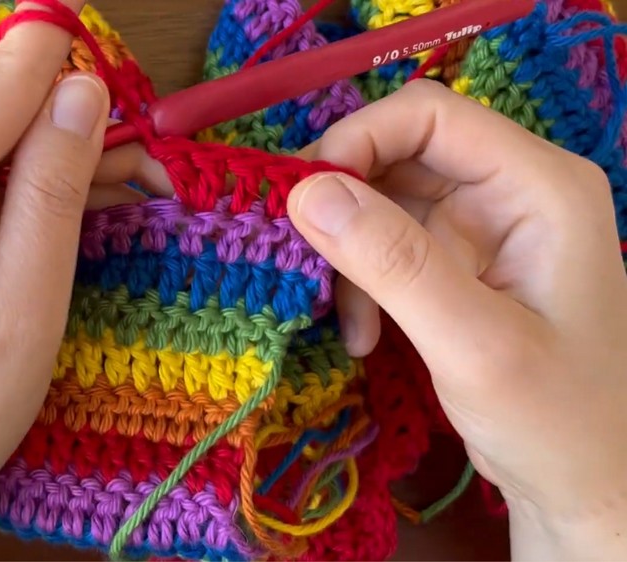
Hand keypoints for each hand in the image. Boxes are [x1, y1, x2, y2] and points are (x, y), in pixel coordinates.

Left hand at [0, 1, 145, 558]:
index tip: (139, 116)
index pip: (5, 81)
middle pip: (0, 118)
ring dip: (57, 174)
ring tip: (127, 208)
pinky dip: (21, 201)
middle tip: (156, 183)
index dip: (79, 78)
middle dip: (78, 140)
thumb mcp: (24, 309)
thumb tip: (84, 89)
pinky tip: (67, 225)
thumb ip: (52, 189)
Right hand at [286, 80, 626, 559]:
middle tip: (302, 260)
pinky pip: (387, 246)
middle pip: (399, 154)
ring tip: (341, 318)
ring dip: (347, 254)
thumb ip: (396, 263)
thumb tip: (307, 192)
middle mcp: (510, 190)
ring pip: (383, 201)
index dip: (355, 141)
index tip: (301, 201)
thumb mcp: (475, 344)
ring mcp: (483, 227)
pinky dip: (361, 284)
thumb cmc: (557, 419)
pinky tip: (362, 335)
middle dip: (344, 205)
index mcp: (538, 186)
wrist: (587, 485)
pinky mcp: (458, 264)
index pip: (429, 116)